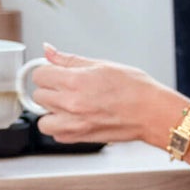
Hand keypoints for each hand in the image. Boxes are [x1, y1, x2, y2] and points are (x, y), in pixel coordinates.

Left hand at [27, 43, 179, 145]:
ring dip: (51, 111)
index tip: (55, 72)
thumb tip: (49, 50)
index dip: (48, 71)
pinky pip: (55, 134)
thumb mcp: (102, 64)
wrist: (151, 112)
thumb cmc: (135, 89)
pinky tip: (74, 118)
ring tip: (68, 105)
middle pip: (38, 95)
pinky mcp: (79, 138)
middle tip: (67, 87)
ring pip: (42, 118)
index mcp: (75, 81)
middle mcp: (71, 104)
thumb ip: (70, 60)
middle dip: (50, 89)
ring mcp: (73, 123)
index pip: (40, 74)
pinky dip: (60, 126)